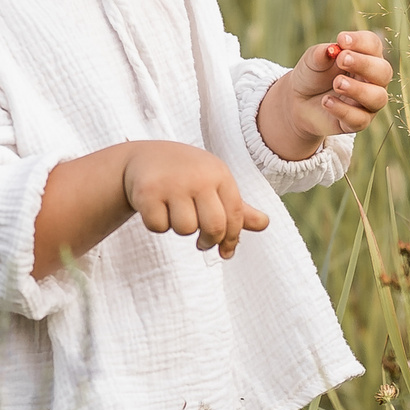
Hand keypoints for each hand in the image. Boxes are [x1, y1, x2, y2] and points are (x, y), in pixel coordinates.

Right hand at [120, 141, 269, 257]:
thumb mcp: (214, 184)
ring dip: (180, 229)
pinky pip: (158, 226)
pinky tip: (156, 208)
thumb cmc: (187, 175)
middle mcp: (198, 177)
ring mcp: (172, 183)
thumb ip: (237, 207)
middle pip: (213, 227)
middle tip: (202, 244)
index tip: (226, 252)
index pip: (235, 216)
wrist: (144, 157)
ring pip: (185, 229)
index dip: (232, 239)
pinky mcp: (147, 191)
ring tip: (175, 213)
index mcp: (220, 174)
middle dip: (208, 241)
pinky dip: (157, 224)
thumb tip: (265, 224)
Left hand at [259, 29, 394, 161]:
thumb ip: (321, 54)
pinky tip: (326, 102)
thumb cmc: (312, 75)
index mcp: (365, 57)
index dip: (361, 42)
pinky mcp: (358, 122)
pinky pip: (360, 119)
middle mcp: (372, 79)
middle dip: (364, 64)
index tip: (341, 40)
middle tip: (342, 59)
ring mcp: (368, 102)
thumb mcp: (312, 61)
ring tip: (337, 83)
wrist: (298, 101)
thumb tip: (331, 50)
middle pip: (383, 71)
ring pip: (378, 97)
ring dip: (358, 89)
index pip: (373, 45)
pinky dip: (343, 110)